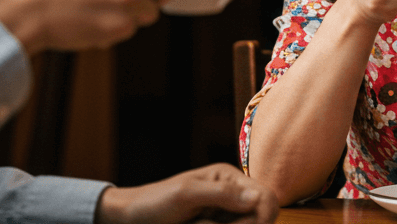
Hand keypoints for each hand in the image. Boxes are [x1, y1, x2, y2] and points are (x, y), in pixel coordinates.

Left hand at [96, 163, 277, 223]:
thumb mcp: (186, 195)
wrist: (130, 219)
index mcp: (229, 178)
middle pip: (261, 219)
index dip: (261, 218)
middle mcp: (233, 195)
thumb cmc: (153, 202)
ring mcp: (225, 214)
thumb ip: (222, 194)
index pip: (266, 198)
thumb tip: (256, 198)